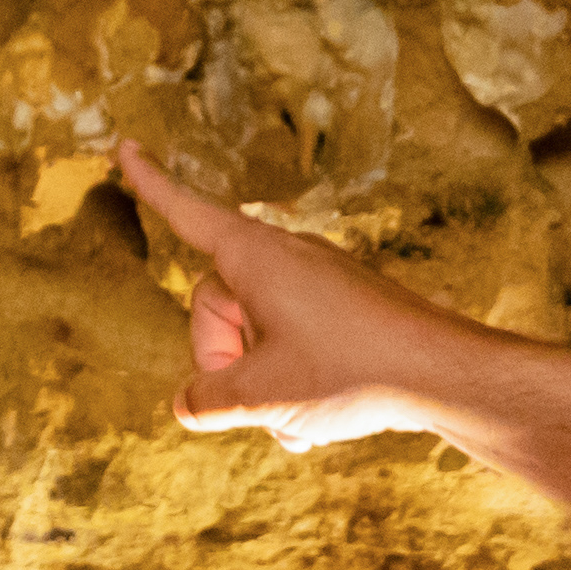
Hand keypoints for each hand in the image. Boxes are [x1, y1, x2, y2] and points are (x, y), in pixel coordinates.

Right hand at [116, 140, 470, 451]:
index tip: (126, 147)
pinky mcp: (345, 306)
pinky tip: (315, 423)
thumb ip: (207, 399)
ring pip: (258, 331)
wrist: (443, 373)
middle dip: (222, 359)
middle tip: (254, 401)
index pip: (188, 213)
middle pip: (216, 303)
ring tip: (297, 420)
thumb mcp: (261, 395)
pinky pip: (293, 340)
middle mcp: (286, 256)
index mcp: (255, 257)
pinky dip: (293, 381)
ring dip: (263, 383)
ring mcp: (319, 280)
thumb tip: (189, 402)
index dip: (152, 186)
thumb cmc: (351, 371)